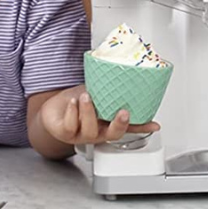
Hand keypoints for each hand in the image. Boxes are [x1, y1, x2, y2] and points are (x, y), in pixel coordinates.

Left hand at [38, 88, 159, 145]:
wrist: (53, 109)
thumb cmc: (76, 101)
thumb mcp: (96, 93)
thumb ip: (109, 90)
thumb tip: (125, 73)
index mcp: (107, 123)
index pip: (129, 127)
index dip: (143, 127)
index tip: (155, 126)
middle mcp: (97, 132)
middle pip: (113, 135)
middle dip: (119, 124)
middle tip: (124, 112)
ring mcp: (82, 134)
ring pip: (90, 129)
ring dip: (89, 112)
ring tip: (87, 96)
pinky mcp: (65, 132)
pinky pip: (70, 125)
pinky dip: (72, 112)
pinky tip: (72, 102)